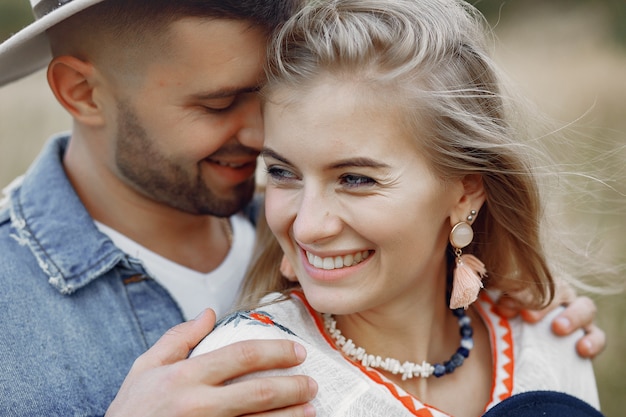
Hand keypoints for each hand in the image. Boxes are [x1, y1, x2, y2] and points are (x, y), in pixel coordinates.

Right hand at [106, 309, 317, 416]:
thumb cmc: (132, 410)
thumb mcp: (145, 368)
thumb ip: (178, 339)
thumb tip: (209, 313)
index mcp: (185, 376)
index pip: (240, 355)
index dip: (275, 351)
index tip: (297, 351)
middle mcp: (197, 404)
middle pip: (258, 392)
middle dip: (292, 386)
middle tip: (311, 382)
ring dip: (290, 416)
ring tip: (311, 409)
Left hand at [495, 286, 605, 358]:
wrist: (530, 345)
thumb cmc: (514, 319)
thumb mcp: (506, 309)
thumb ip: (505, 304)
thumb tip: (502, 308)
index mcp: (541, 284)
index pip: (533, 282)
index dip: (520, 293)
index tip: (504, 306)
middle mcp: (563, 296)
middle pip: (562, 290)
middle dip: (545, 303)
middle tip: (529, 317)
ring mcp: (579, 315)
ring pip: (586, 308)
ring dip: (572, 317)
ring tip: (558, 329)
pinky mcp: (590, 336)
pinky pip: (598, 336)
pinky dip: (593, 342)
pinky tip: (581, 350)